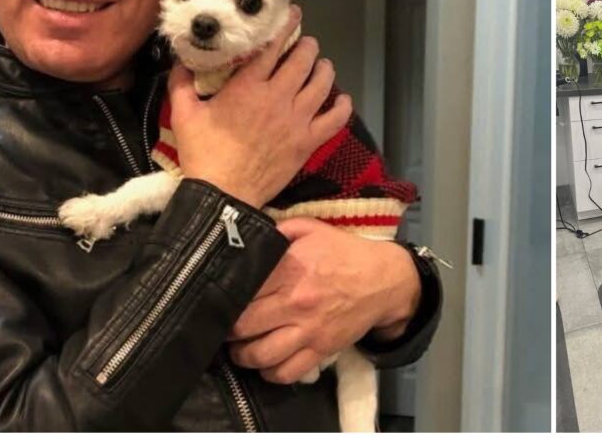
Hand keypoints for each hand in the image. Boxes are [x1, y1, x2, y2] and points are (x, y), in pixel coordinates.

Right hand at [169, 6, 352, 208]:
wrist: (223, 194)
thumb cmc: (203, 153)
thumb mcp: (183, 114)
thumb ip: (181, 83)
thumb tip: (180, 62)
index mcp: (248, 86)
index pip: (272, 47)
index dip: (285, 27)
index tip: (293, 16)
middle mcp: (278, 97)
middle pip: (303, 60)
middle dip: (308, 46)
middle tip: (307, 44)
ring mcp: (296, 120)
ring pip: (322, 84)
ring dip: (324, 69)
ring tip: (322, 65)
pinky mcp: (308, 142)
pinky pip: (334, 119)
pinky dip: (342, 107)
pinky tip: (342, 100)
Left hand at [226, 218, 420, 383]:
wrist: (385, 279)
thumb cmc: (343, 252)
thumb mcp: (310, 229)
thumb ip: (276, 231)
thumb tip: (244, 236)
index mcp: (288, 269)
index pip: (241, 290)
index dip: (222, 297)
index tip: (216, 300)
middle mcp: (295, 302)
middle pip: (242, 327)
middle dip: (226, 330)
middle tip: (222, 327)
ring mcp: (308, 330)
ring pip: (260, 355)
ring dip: (242, 355)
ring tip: (238, 348)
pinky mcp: (321, 350)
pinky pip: (286, 372)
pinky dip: (269, 373)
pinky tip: (265, 363)